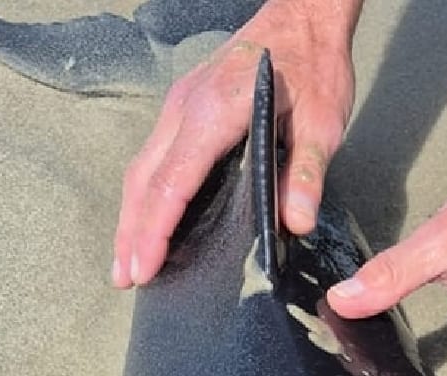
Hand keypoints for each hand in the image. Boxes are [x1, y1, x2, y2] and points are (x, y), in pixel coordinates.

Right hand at [112, 0, 359, 287]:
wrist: (303, 16)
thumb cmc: (312, 65)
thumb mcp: (322, 121)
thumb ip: (306, 172)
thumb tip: (294, 223)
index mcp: (213, 114)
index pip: (171, 183)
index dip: (154, 230)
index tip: (142, 268)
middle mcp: (185, 109)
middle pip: (143, 180)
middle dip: (130, 233)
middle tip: (124, 278)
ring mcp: (180, 106)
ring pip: (142, 168)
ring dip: (131, 215)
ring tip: (127, 260)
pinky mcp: (185, 106)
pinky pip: (154, 156)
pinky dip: (144, 193)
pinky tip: (148, 217)